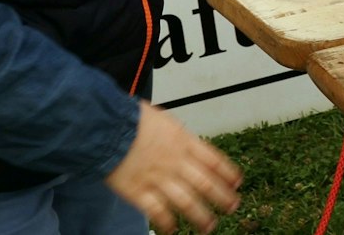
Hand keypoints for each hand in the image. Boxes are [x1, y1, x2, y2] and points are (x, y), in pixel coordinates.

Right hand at [104, 102, 240, 233]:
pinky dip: (167, 222)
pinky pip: (157, 211)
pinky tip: (173, 229)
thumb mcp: (165, 121)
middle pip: (206, 184)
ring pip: (187, 202)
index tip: (236, 183)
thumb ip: (180, 137)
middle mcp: (175, 162)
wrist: (106, 126)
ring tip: (209, 226)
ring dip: (200, 216)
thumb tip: (191, 147)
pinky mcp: (138, 192)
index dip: (228, 174)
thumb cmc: (132, 119)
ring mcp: (158, 178)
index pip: (214, 160)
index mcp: (184, 141)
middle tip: (232, 207)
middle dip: (222, 198)